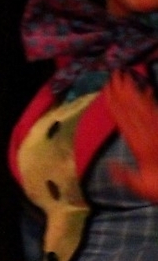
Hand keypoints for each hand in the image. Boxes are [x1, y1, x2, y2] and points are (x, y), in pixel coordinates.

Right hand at [106, 71, 157, 202]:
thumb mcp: (143, 187)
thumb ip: (126, 176)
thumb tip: (109, 164)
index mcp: (141, 146)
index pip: (125, 120)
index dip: (115, 103)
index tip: (107, 88)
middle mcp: (150, 134)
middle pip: (135, 109)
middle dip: (124, 91)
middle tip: (117, 73)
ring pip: (146, 108)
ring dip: (136, 92)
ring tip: (128, 77)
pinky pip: (157, 112)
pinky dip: (151, 101)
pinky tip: (148, 92)